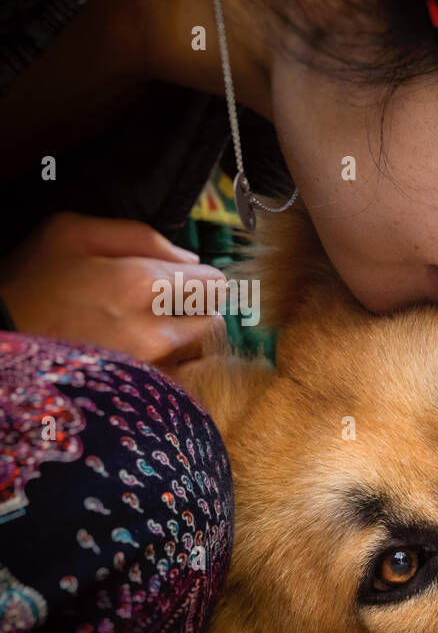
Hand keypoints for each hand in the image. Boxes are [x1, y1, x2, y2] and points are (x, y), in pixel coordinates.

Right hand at [0, 212, 228, 372]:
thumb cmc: (29, 284)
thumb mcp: (71, 233)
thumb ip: (141, 236)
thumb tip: (190, 257)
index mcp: (142, 283)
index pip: (214, 284)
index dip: (201, 279)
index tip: (184, 281)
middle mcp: (155, 331)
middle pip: (214, 321)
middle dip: (199, 312)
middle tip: (169, 308)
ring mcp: (150, 371)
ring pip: (201, 355)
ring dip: (189, 343)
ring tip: (154, 335)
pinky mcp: (141, 399)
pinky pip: (182, 383)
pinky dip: (176, 372)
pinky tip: (147, 360)